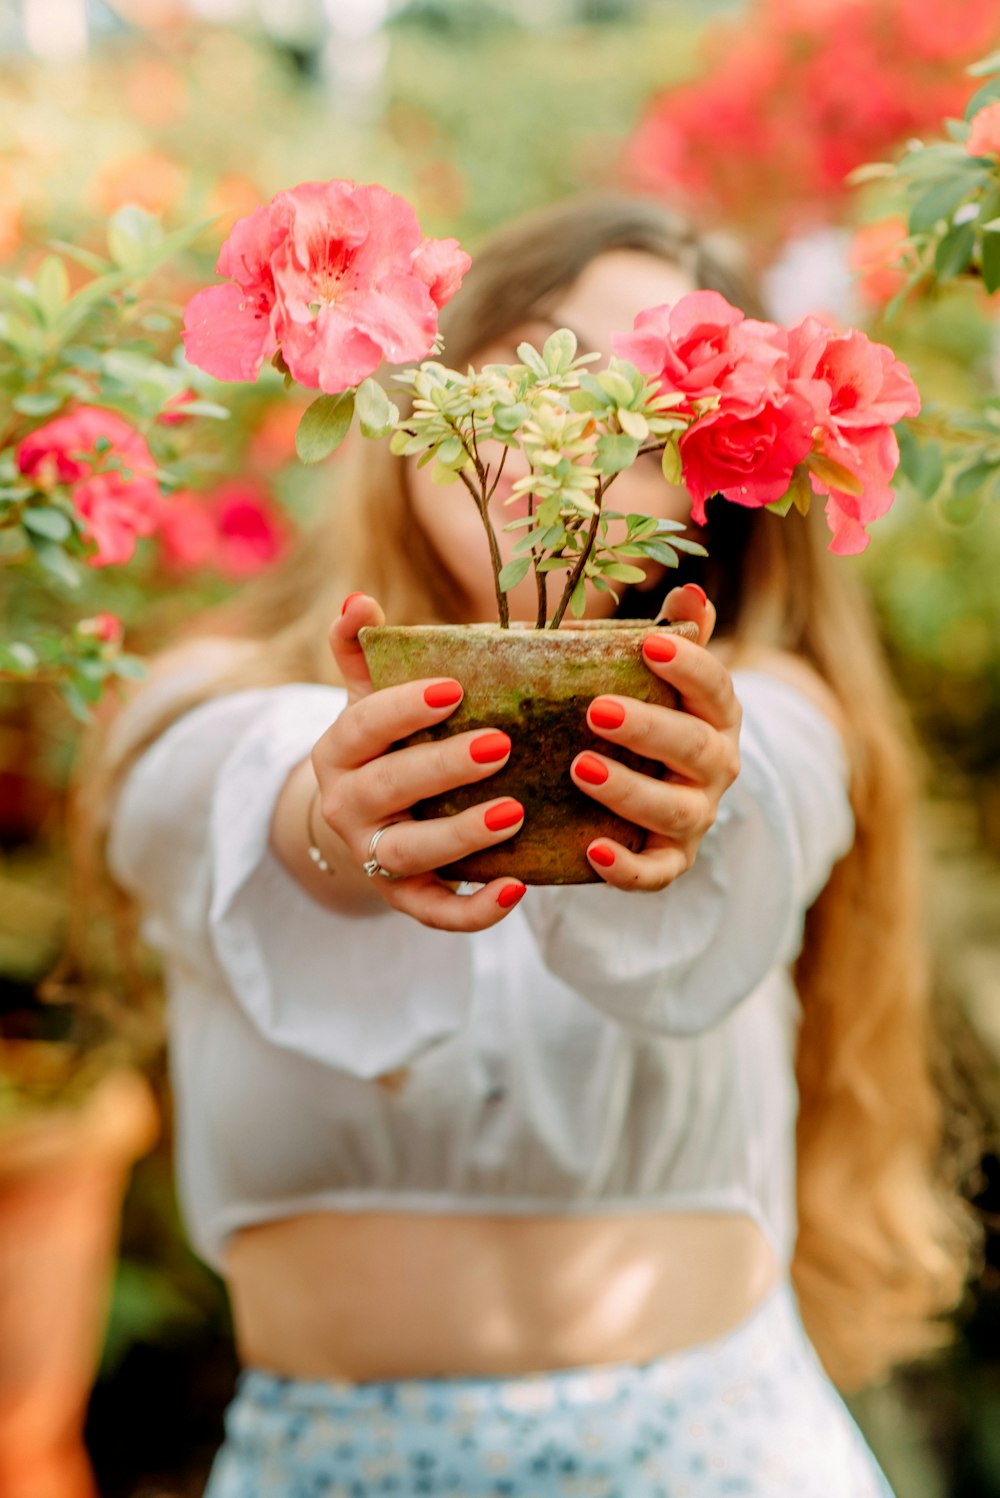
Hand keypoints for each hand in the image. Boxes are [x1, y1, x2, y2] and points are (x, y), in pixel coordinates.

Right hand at [310, 592, 527, 929]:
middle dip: (442, 767)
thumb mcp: (368, 701)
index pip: (364, 725)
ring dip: (460, 834)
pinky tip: (518, 888)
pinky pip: (435, 911)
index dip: (404, 707)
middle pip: (389, 788)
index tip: (456, 688)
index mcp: (340, 750)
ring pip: (410, 853)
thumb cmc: (381, 748)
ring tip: (514, 813)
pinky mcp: (404, 898)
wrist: (362, 827)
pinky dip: (474, 910)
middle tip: (501, 745)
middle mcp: (348, 806)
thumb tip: (356, 601)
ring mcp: (374, 856)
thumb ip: (361, 652)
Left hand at [570, 583, 740, 890]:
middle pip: (696, 749)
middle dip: (649, 729)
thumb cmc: (648, 715)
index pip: (715, 687)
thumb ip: (675, 634)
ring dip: (630, 792)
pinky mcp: (670, 862)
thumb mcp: (660, 675)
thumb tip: (689, 590)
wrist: (653, 789)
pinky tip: (592, 850)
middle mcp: (716, 767)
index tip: (649, 644)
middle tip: (596, 710)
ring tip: (580, 768)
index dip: (689, 665)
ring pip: (675, 811)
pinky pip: (656, 874)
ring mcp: (695, 817)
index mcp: (716, 715)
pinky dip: (627, 869)